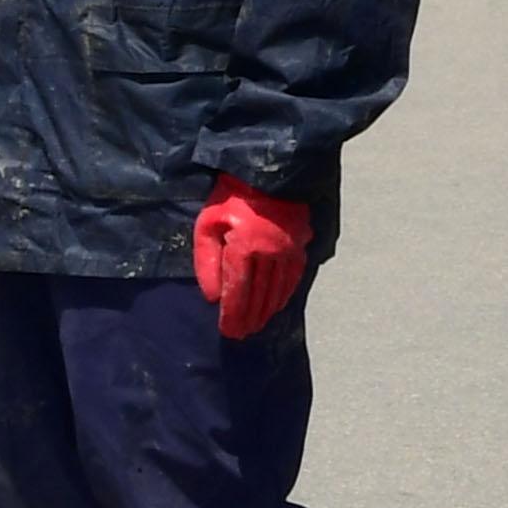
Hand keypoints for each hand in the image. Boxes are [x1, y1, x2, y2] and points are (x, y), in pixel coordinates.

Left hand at [191, 175, 312, 339]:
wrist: (267, 172)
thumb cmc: (230, 197)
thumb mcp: (208, 224)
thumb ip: (207, 262)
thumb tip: (214, 297)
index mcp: (244, 247)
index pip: (237, 290)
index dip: (232, 315)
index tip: (228, 331)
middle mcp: (269, 253)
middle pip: (258, 295)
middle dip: (248, 318)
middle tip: (241, 335)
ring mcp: (288, 250)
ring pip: (277, 290)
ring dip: (265, 311)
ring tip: (256, 326)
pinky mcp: (300, 245)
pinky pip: (293, 277)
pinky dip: (284, 295)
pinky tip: (276, 305)